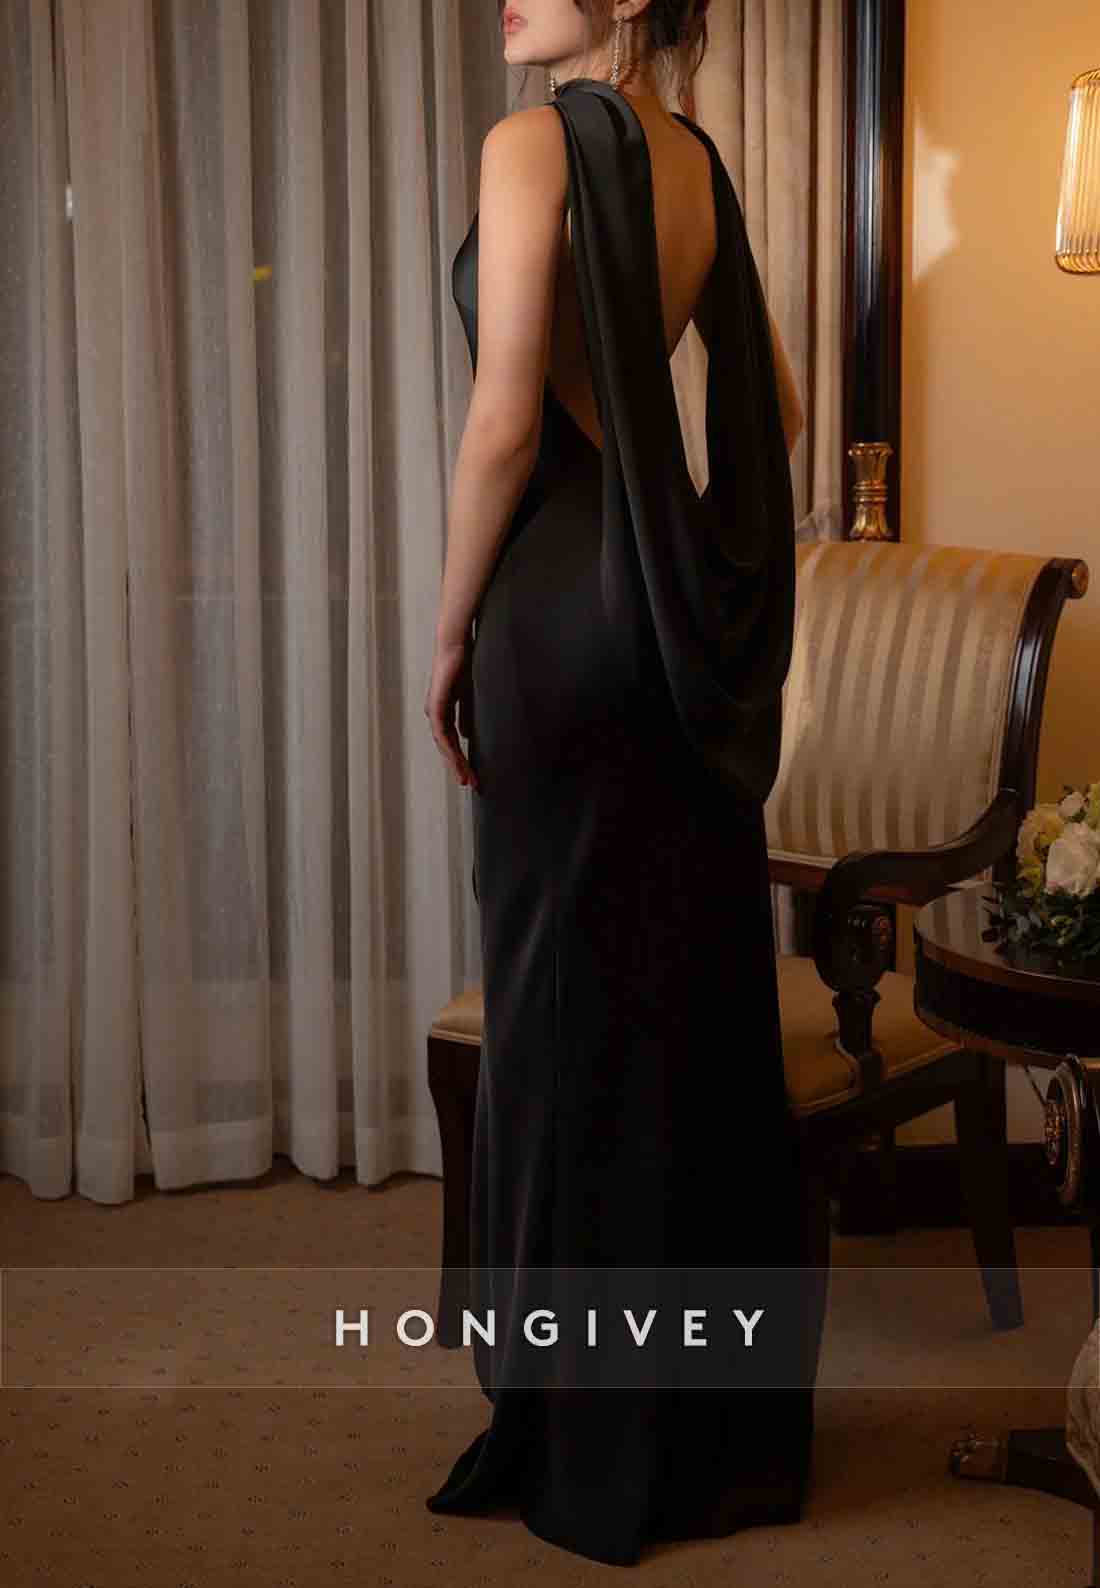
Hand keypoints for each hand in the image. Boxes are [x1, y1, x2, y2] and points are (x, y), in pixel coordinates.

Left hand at [425, 635, 477, 790]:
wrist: (456, 643)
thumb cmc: (464, 662)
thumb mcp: (470, 693)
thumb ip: (467, 714)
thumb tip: (467, 736)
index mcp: (444, 709)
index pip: (452, 740)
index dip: (461, 758)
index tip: (471, 774)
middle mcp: (436, 712)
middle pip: (446, 746)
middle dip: (458, 766)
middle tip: (470, 783)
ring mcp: (434, 710)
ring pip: (443, 744)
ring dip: (455, 762)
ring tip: (466, 778)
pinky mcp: (436, 705)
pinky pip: (442, 732)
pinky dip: (450, 748)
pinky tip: (457, 759)